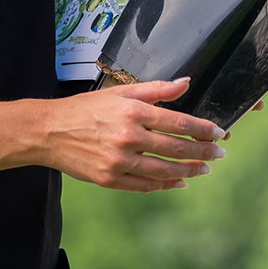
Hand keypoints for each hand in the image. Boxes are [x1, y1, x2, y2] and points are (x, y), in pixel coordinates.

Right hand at [42, 77, 225, 191]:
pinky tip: (179, 181)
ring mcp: (118, 161)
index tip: (219, 133)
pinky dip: (165, 185)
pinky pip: (144, 185)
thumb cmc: (85, 108)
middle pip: (175, 148)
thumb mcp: (120, 92)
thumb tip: (186, 83)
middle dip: (202, 152)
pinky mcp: (109, 179)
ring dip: (188, 171)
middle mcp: (128, 137)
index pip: (178, 123)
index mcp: (132, 112)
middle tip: (219, 154)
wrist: (48, 131)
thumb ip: (156, 89)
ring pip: (164, 171)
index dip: (202, 130)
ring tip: (205, 169)